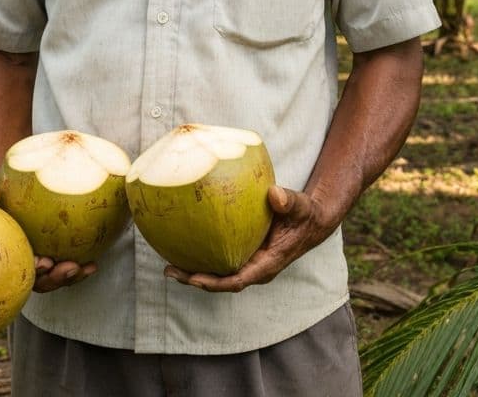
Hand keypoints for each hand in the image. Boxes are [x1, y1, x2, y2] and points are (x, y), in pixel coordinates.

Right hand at [0, 173, 96, 292]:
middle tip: (67, 268)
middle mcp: (16, 259)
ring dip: (70, 275)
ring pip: (52, 274)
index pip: (12, 268)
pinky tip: (94, 262)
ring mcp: (34, 254)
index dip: (27, 270)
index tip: (40, 262)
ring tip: (86, 268)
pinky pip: (65, 257)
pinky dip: (79, 262)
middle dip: (52, 279)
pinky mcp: (50, 247)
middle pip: (35, 279)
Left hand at [163, 185, 336, 292]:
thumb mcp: (300, 206)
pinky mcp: (244, 253)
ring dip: (193, 271)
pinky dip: (202, 256)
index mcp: (267, 264)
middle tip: (169, 271)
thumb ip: (288, 201)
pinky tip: (183, 244)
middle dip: (195, 280)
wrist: (310, 221)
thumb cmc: (303, 213)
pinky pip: (220, 259)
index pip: (238, 280)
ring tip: (168, 265)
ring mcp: (249, 262)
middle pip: (221, 281)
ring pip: (218, 273)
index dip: (216, 282)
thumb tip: (275, 194)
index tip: (195, 279)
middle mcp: (255, 268)